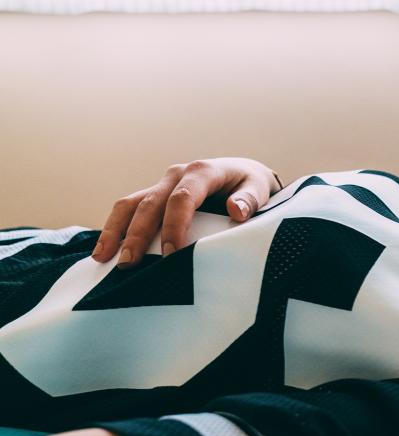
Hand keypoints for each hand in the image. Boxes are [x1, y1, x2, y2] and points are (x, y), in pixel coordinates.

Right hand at [92, 157, 280, 266]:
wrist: (242, 173)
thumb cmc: (251, 184)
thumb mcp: (259, 188)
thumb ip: (250, 199)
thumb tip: (236, 210)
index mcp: (202, 171)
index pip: (182, 198)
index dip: (174, 226)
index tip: (172, 254)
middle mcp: (177, 175)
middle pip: (150, 203)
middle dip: (138, 234)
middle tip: (129, 263)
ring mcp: (162, 184)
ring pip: (131, 204)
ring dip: (116, 230)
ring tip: (103, 258)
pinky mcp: (154, 195)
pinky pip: (129, 209)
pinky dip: (115, 228)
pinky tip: (104, 251)